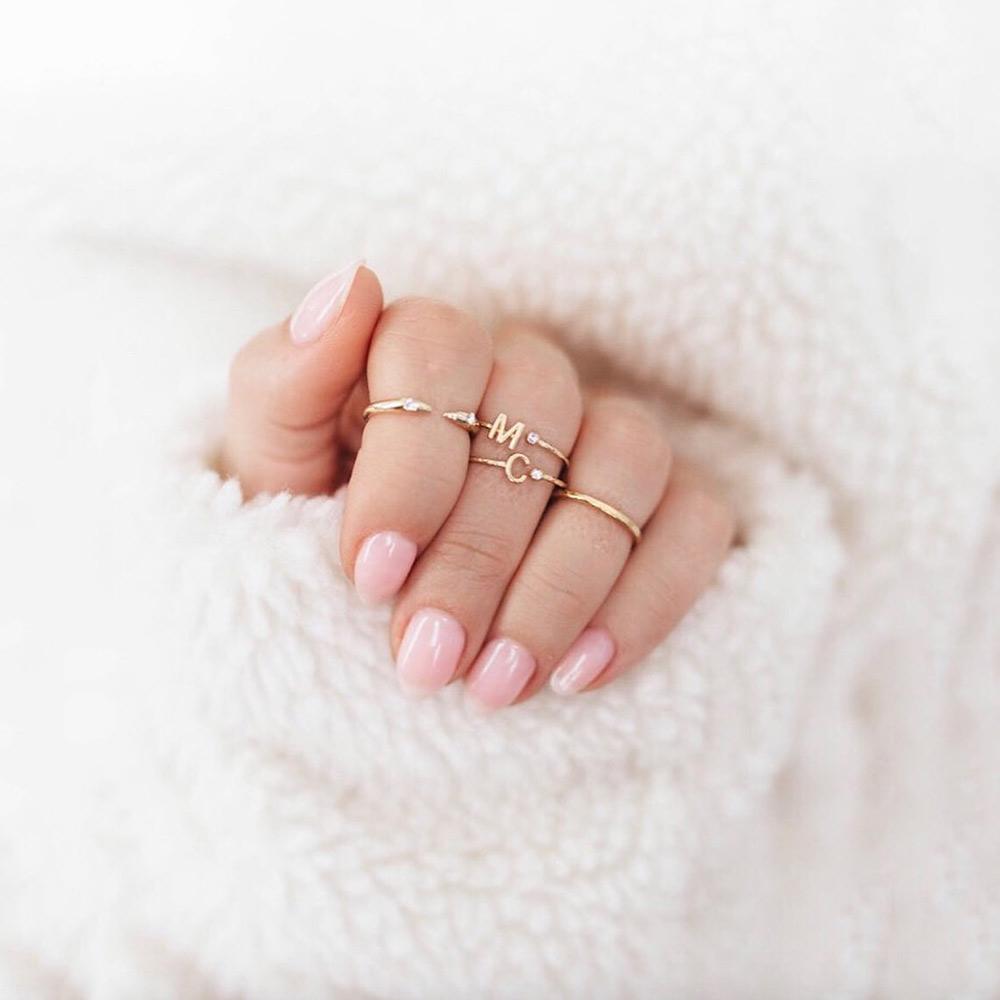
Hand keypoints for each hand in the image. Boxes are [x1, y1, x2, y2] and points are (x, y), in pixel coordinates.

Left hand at [223, 263, 734, 707]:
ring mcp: (606, 430)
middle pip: (535, 416)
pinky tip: (580, 674)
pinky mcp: (668, 498)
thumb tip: (347, 284)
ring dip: (561, 583)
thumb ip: (285, 380)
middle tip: (425, 659)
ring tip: (496, 684)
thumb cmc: (311, 520)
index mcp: (427, 347)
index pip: (439, 349)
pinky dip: (648, 598)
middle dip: (476, 553)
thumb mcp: (270, 466)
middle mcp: (526, 374)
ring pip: (625, 461)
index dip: (409, 462)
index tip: (370, 574)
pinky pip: (697, 523)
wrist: (371, 596)